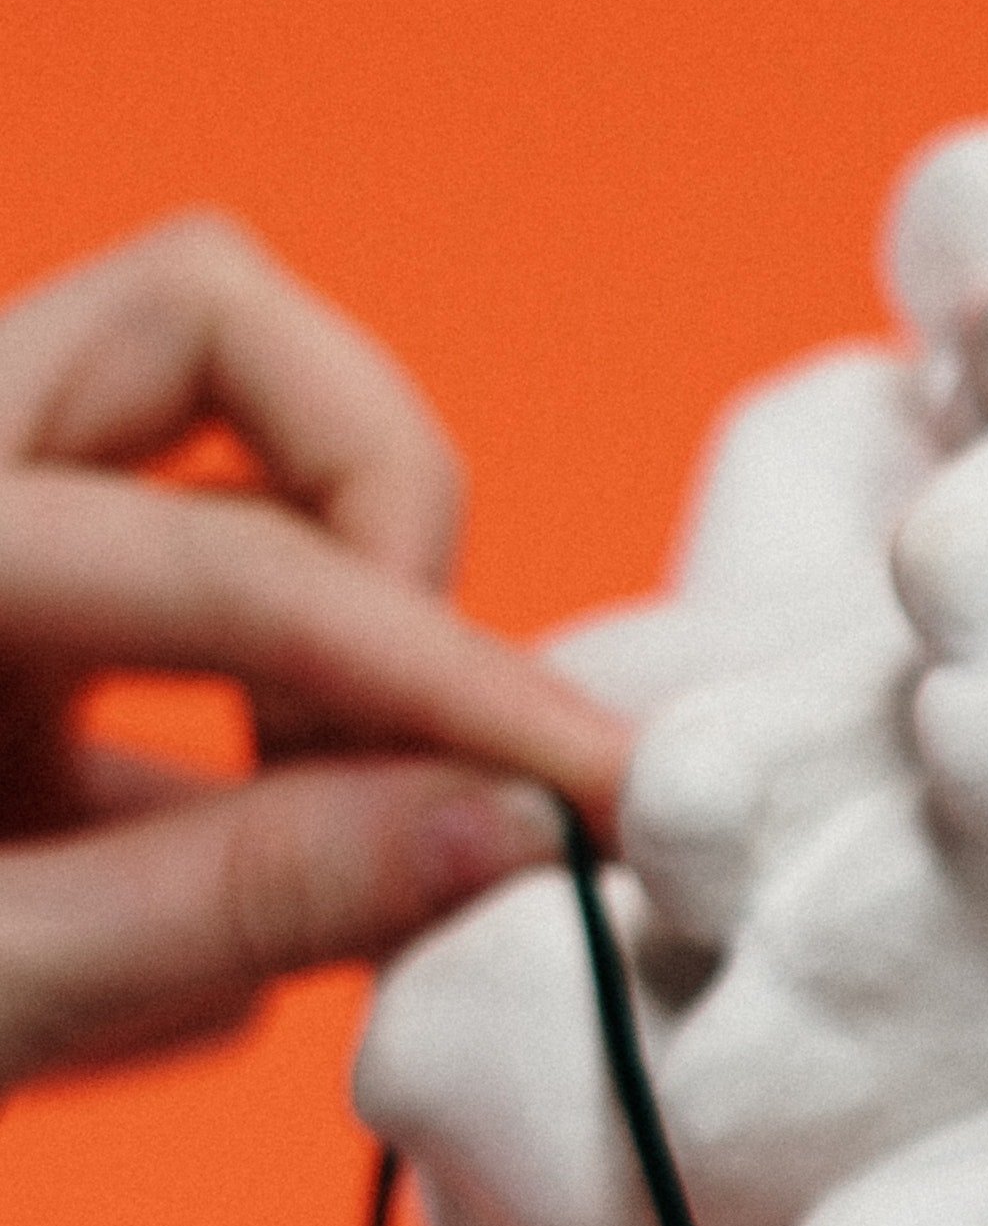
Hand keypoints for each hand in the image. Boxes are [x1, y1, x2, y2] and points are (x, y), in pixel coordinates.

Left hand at [0, 213, 628, 1089]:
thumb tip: (496, 832)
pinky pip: (151, 554)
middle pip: (215, 318)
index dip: (450, 673)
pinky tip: (185, 881)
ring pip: (192, 388)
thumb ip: (231, 907)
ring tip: (294, 814)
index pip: (239, 557)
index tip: (599, 786)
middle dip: (368, 497)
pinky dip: (231, 690)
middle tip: (389, 748)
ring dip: (305, 567)